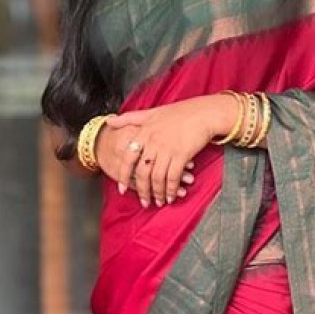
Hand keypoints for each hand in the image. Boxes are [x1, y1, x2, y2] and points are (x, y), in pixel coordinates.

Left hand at [105, 94, 236, 206]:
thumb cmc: (181, 112)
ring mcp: (167, 148)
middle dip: (142, 190)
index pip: (128, 157)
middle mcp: (153, 141)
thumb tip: (109, 122)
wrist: (205, 112)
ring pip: (157, 177)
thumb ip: (130, 118)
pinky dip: (171, 189)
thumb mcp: (153, 111)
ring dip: (157, 193)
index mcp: (145, 131)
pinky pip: (173, 177)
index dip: (124, 175)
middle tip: (144, 201)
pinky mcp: (182, 155)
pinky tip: (172, 196)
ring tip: (159, 201)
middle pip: (142, 172)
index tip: (122, 188)